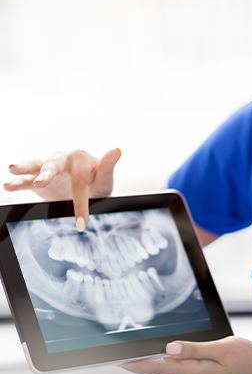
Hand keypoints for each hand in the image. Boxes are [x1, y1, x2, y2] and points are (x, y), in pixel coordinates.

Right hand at [4, 148, 121, 229]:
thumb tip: (117, 150)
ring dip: (25, 168)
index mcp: (81, 159)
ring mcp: (48, 169)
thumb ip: (108, 167)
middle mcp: (63, 160)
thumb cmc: (97, 183)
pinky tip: (8, 184)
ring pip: (36, 166)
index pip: (80, 181)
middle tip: (41, 182)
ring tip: (12, 169)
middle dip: (48, 173)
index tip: (82, 223)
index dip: (81, 203)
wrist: (88, 189)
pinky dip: (17, 182)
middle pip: (54, 164)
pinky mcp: (37, 180)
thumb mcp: (105, 179)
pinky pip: (26, 180)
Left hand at [120, 337, 251, 373]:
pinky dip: (166, 359)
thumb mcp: (223, 349)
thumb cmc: (248, 359)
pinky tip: (162, 352)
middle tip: (119, 354)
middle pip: (160, 368)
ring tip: (134, 352)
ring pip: (168, 367)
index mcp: (195, 372)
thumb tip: (170, 347)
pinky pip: (179, 365)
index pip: (159, 367)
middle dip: (139, 362)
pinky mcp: (202, 371)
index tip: (119, 359)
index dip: (137, 364)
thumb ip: (195, 349)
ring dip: (151, 361)